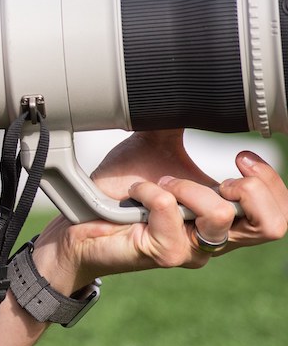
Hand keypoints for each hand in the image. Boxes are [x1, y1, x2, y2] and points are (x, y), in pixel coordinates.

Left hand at [38, 130, 287, 291]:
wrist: (79, 222)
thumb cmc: (120, 190)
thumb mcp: (156, 149)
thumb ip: (181, 126)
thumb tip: (195, 92)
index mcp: (223, 215)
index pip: (278, 213)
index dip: (270, 182)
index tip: (241, 156)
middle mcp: (214, 237)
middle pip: (272, 227)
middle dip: (252, 189)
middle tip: (220, 177)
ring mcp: (191, 249)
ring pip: (221, 216)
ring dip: (189, 186)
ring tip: (161, 182)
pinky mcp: (163, 253)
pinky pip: (171, 212)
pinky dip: (152, 191)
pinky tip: (137, 191)